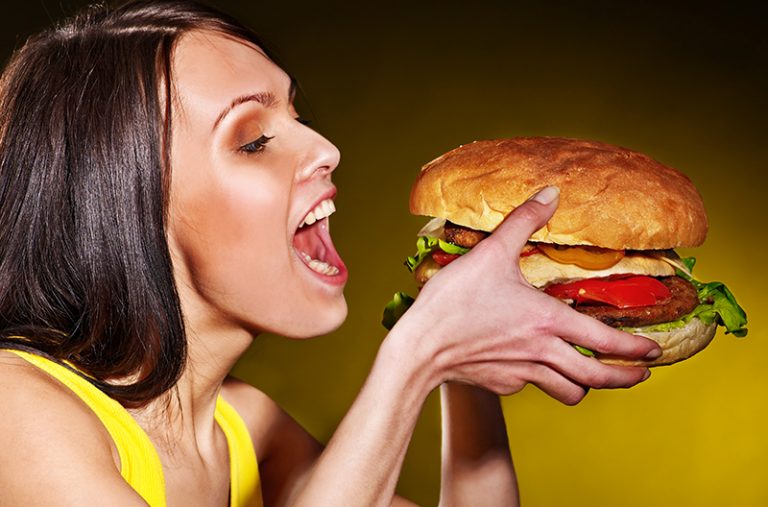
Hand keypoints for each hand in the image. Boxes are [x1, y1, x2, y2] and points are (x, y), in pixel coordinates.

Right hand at [394, 186, 660, 404]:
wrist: (419, 349)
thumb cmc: (454, 301)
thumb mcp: (490, 253)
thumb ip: (524, 222)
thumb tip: (551, 193)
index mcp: (548, 321)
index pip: (607, 342)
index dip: (636, 349)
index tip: (654, 351)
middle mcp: (542, 352)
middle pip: (597, 378)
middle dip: (625, 378)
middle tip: (641, 373)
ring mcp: (522, 374)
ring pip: (569, 393)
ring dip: (585, 386)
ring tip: (591, 377)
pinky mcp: (502, 385)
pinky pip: (532, 387)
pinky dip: (541, 379)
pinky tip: (530, 365)